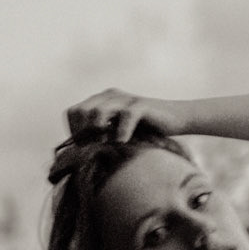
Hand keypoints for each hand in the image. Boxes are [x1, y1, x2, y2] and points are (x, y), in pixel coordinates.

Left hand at [65, 89, 179, 146]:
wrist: (176, 118)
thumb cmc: (146, 130)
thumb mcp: (117, 131)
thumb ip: (100, 135)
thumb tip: (79, 154)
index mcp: (101, 100)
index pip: (72, 112)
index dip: (73, 130)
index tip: (83, 147)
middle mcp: (110, 96)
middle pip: (82, 111)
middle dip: (84, 133)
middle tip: (94, 148)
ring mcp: (125, 99)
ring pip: (98, 112)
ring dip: (99, 132)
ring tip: (107, 145)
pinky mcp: (141, 105)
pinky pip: (125, 116)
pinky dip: (121, 132)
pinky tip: (123, 142)